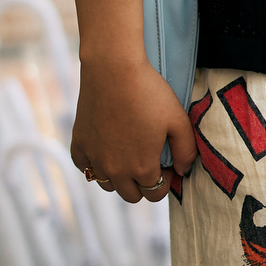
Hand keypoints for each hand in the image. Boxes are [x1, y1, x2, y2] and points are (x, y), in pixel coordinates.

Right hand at [70, 54, 194, 201]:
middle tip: (148, 162)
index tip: (166, 166)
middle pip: (130, 195)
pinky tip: (104, 151)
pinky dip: (93, 165)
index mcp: (142, 168)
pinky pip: (84, 167)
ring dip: (118, 178)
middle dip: (142, 184)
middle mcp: (115, 170)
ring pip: (106, 185)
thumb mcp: (178, 121)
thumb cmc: (149, 93)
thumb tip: (183, 171)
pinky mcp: (79, 143)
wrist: (113, 70)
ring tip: (127, 157)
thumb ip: (186, 151)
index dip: (164, 183)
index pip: (154, 194)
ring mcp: (94, 158)